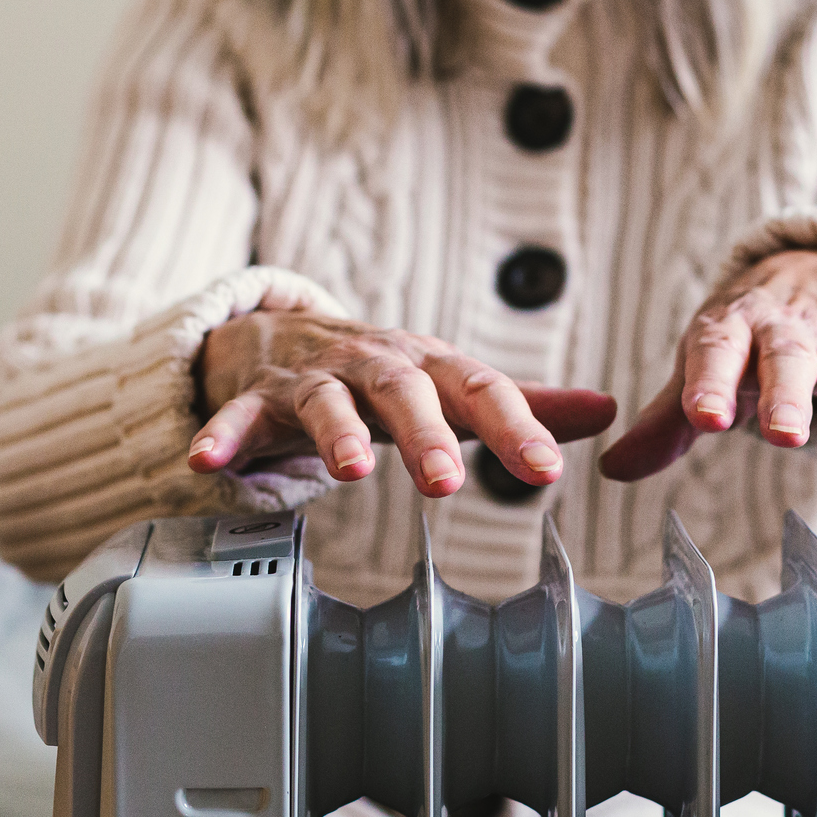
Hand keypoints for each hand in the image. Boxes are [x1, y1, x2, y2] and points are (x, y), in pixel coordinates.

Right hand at [189, 310, 618, 497]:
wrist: (283, 334)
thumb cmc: (381, 372)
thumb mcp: (450, 383)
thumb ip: (520, 404)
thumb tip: (606, 411)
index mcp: (429, 365)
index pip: (480, 390)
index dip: (515, 428)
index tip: (545, 470)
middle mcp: (373, 365)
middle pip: (403, 391)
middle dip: (426, 433)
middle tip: (447, 481)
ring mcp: (313, 379)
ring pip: (326, 401)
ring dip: (336, 434)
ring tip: (348, 472)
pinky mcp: (258, 397)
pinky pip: (237, 417)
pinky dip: (224, 436)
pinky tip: (210, 462)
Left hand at [597, 249, 816, 481]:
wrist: (807, 273)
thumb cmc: (744, 339)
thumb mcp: (702, 367)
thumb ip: (664, 422)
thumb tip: (612, 470)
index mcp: (731, 328)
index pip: (715, 351)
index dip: (708, 383)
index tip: (702, 418)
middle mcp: (788, 327)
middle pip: (788, 358)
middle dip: (787, 396)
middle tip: (783, 436)